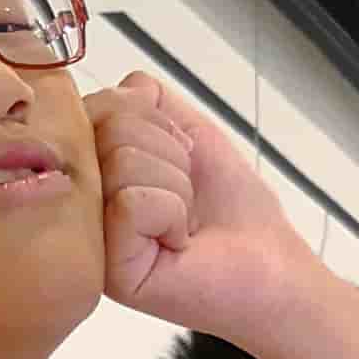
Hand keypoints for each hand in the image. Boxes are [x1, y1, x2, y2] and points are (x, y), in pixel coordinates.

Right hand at [90, 72, 314, 340]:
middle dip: (167, 150)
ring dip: (175, 183)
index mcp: (97, 169)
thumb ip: (147, 100)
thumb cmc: (234, 210)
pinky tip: (179, 241)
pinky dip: (172, 212)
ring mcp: (92, 238)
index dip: (151, 117)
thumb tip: (119, 88)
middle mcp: (86, 201)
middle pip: (108, 126)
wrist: (272, 267)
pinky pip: (131, 200)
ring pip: (121, 160)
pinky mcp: (110, 270)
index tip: (181, 154)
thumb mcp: (192, 133)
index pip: (98, 105)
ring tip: (185, 220)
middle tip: (186, 194)